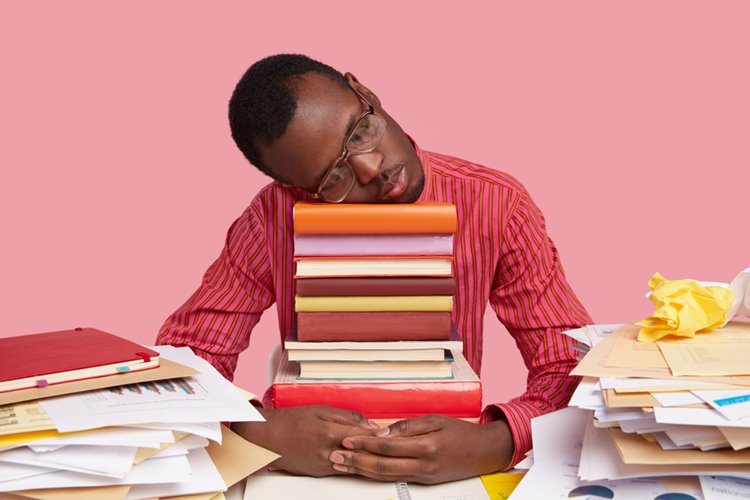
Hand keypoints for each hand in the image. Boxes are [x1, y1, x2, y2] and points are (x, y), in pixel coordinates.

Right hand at [232, 405, 378, 476]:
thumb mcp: (320, 409)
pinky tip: (363, 460)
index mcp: (328, 432)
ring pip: (354, 465)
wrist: (266, 438)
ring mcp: (323, 465)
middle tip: (392, 447)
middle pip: (361, 454)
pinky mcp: (320, 473)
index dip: (379, 435)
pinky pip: (343, 470)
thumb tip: (369, 424)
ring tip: (382, 455)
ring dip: (368, 460)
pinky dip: (355, 465)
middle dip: (377, 450)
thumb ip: (347, 417)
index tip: (391, 433)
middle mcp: (327, 452)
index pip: (362, 436)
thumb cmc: (290, 420)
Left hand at [328, 414, 512, 483]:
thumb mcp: (435, 420)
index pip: (387, 446)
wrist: (484, 453)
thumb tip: (382, 431)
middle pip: (381, 465)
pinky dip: (375, 474)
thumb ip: (407, 426)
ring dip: (361, 470)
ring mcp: (423, 476)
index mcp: (426, 446)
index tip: (346, 439)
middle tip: (335, 455)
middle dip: (355, 461)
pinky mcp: (423, 481)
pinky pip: (394, 478)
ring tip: (341, 465)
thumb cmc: (461, 433)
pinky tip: (363, 470)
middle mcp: (423, 465)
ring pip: (385, 476)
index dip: (364, 443)